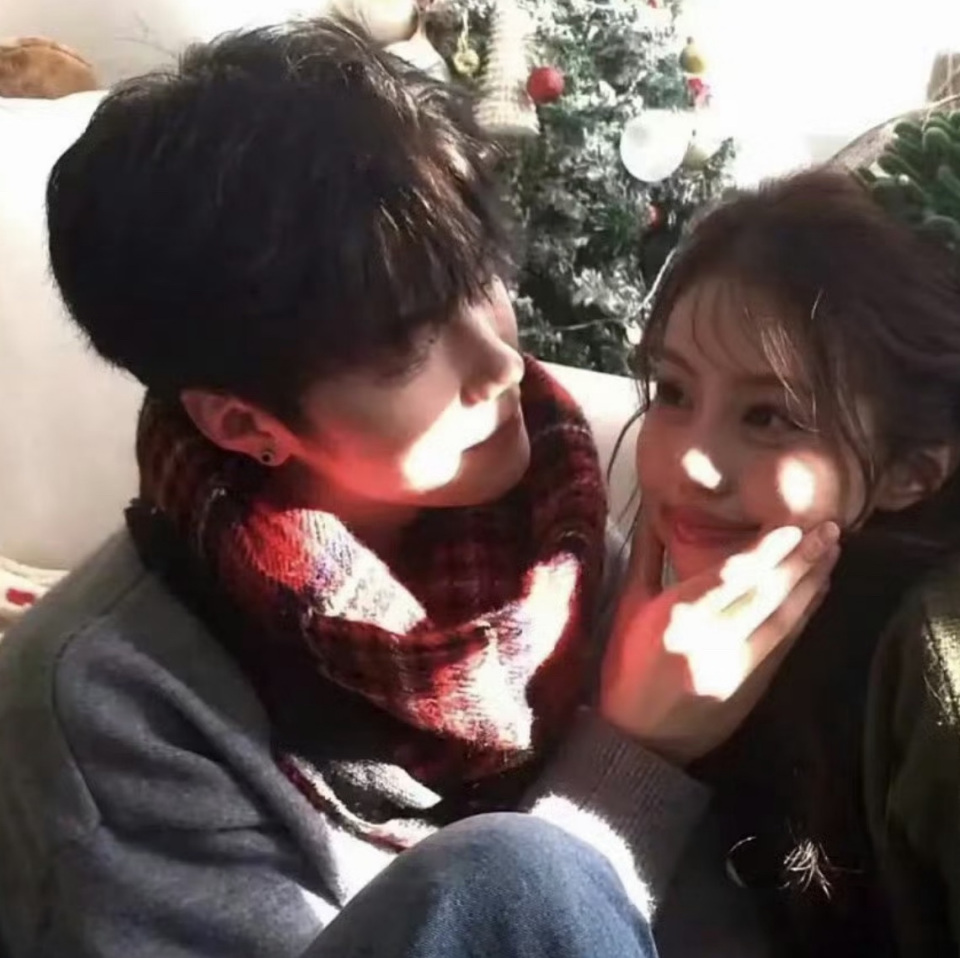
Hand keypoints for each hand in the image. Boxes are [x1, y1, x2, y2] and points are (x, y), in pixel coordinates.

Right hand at [599, 512, 839, 765]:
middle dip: (801, 559)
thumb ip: (647, 559)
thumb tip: (655, 512)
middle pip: (765, 593)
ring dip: (811, 582)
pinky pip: (784, 641)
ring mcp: (737, 665)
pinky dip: (804, 613)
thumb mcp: (627, 608)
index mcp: (675, 617)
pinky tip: (818, 591)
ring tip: (833, 552)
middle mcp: (712, 639)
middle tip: (829, 528)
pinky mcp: (753, 685)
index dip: (765, 550)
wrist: (642, 740)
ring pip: (783, 617)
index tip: (792, 526)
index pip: (730, 577)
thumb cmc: (627, 667)